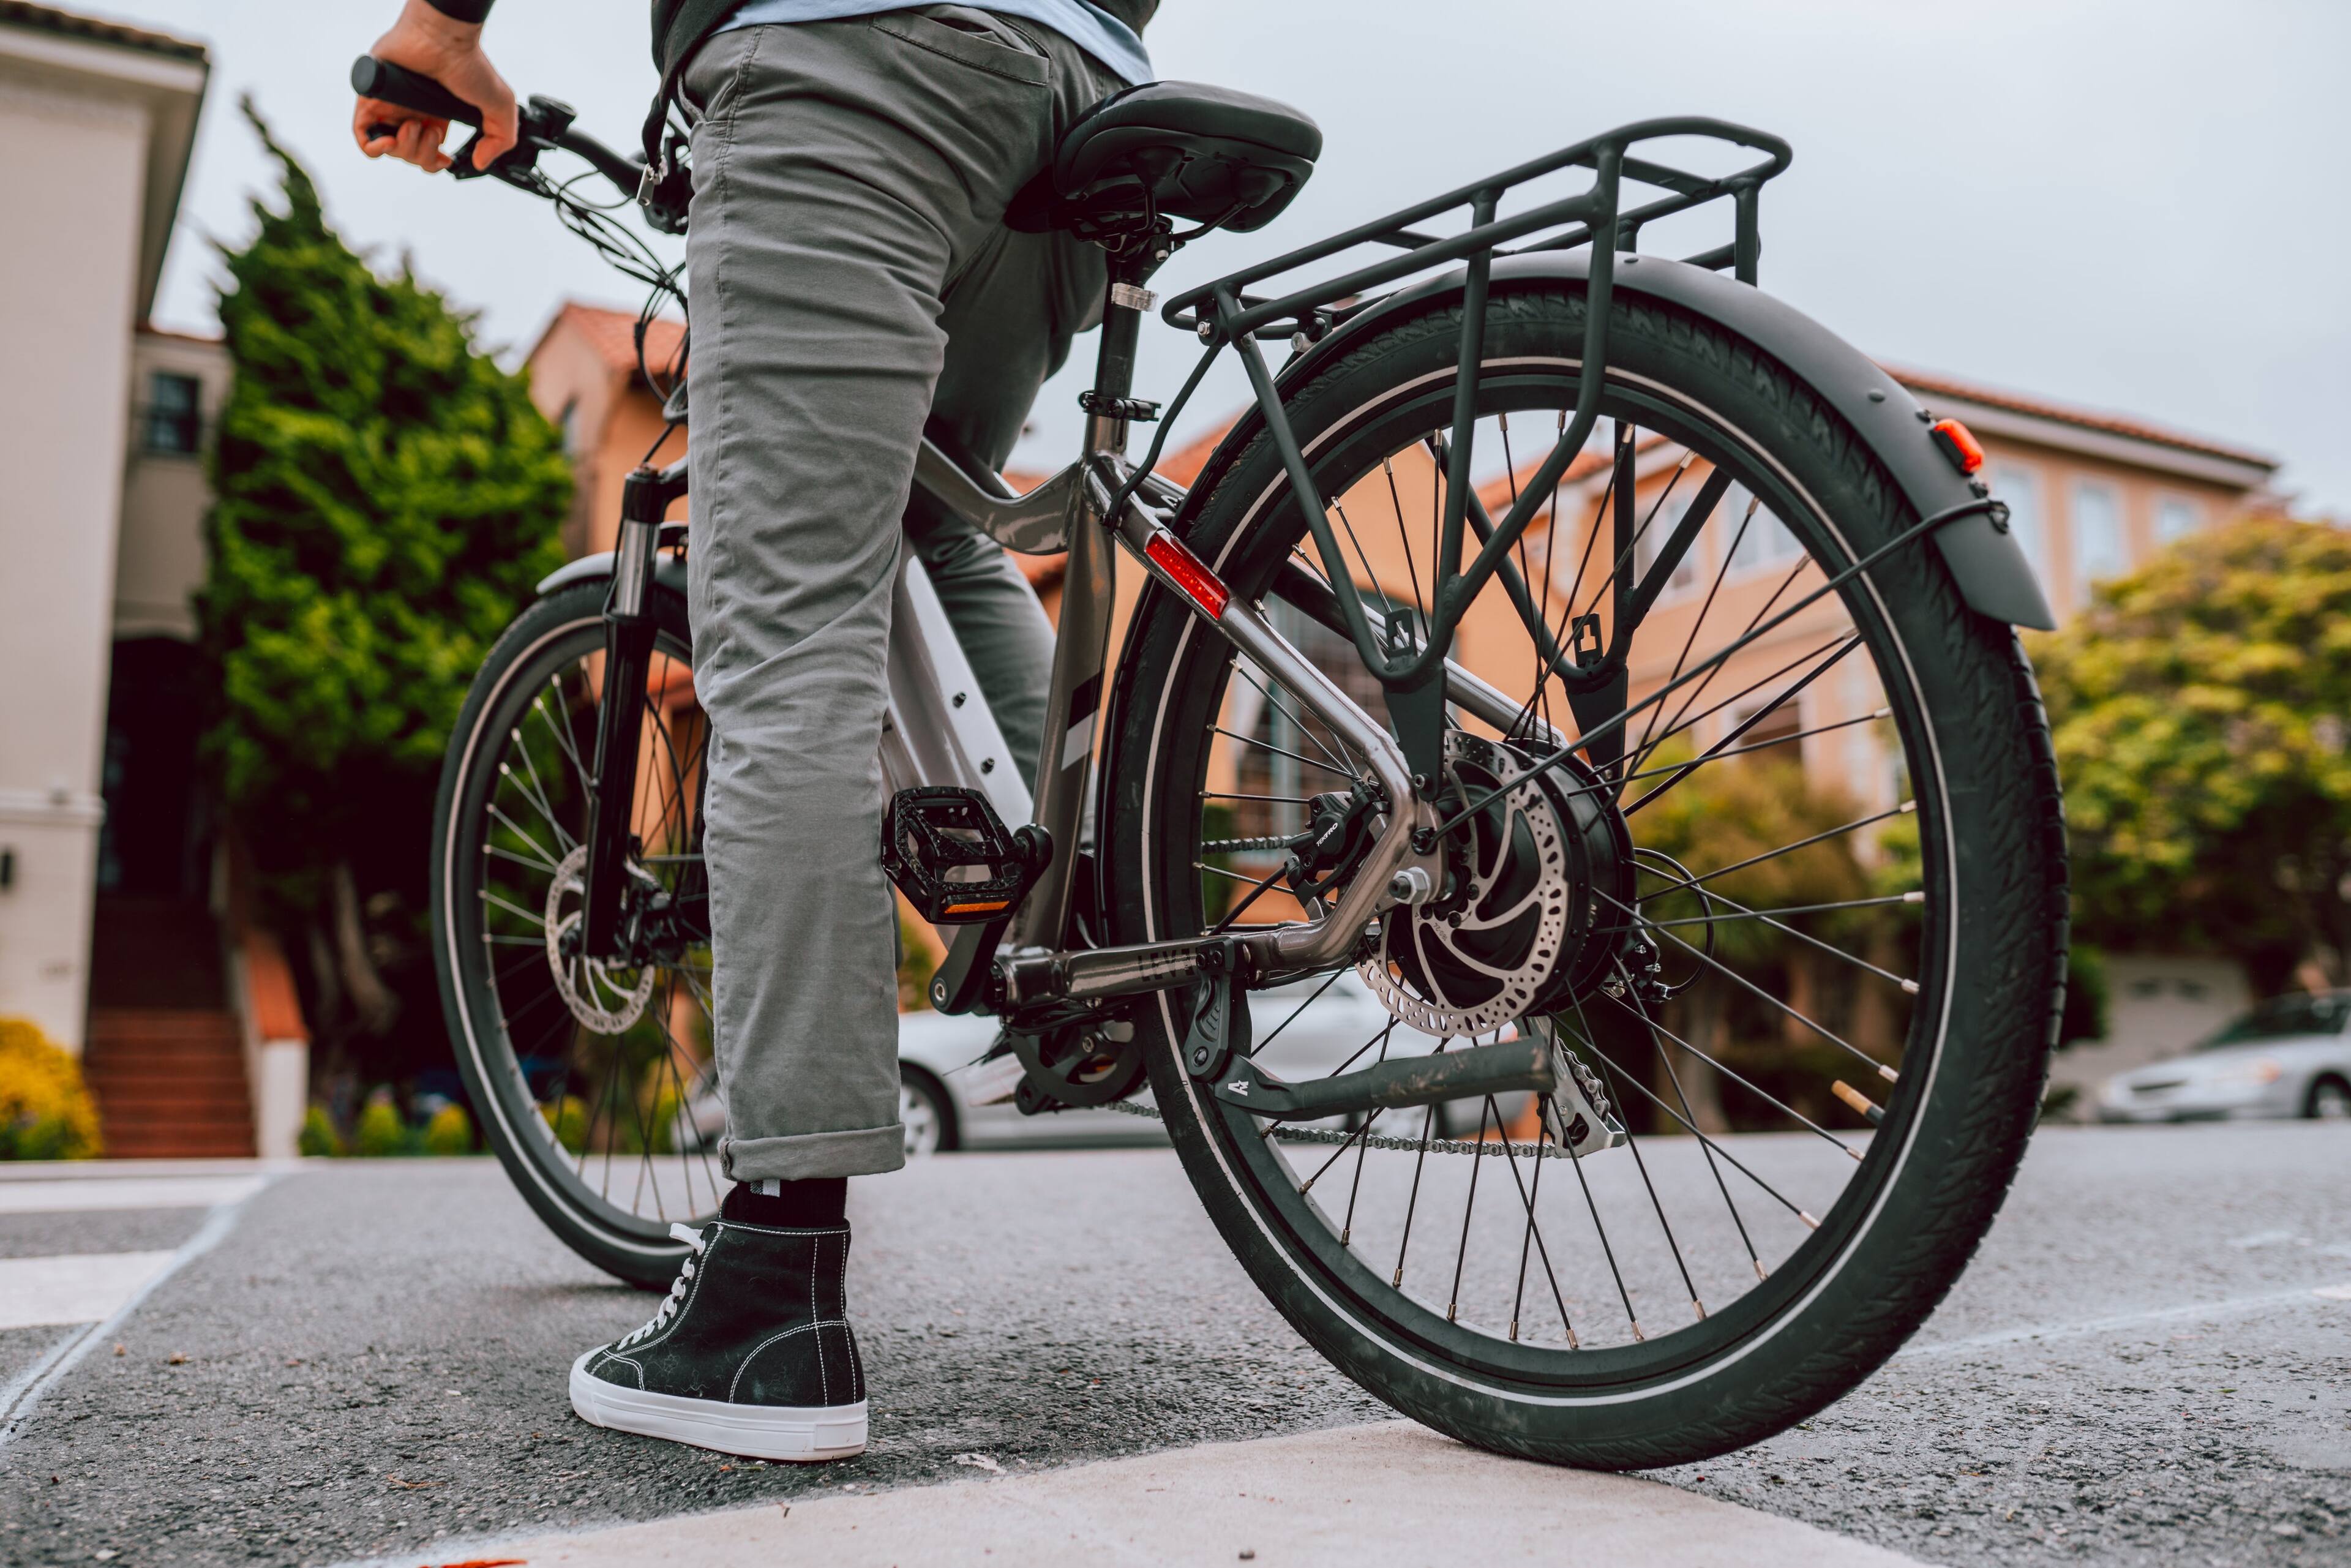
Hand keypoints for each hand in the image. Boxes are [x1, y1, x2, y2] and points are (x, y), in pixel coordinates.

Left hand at [352, 0, 515, 173]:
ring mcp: (390, 105)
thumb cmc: (470, 63)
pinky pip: (362, 135)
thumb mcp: (501, 108)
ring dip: (405, 149)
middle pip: (409, 155)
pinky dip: (374, 148)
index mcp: (437, 115)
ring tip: (416, 125)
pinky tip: (389, 142)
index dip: (434, 163)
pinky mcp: (371, 98)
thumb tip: (479, 163)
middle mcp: (412, 111)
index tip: (445, 159)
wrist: (443, 39)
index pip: (427, 152)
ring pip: (388, 149)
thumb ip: (501, 141)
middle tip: (432, 131)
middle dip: (423, 155)